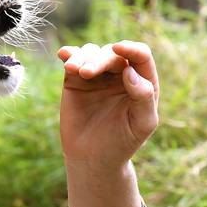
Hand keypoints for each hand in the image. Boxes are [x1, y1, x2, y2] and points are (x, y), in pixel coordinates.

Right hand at [57, 41, 159, 171]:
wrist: (93, 158)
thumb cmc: (123, 143)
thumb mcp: (142, 124)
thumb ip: (143, 97)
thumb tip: (130, 70)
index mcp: (143, 81)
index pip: (141, 56)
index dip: (131, 49)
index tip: (119, 49)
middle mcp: (122, 73)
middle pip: (113, 54)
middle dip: (100, 60)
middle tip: (87, 74)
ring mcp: (99, 75)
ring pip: (92, 52)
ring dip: (83, 57)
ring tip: (73, 71)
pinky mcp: (76, 79)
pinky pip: (74, 60)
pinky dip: (69, 54)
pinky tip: (63, 55)